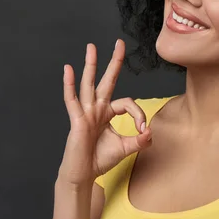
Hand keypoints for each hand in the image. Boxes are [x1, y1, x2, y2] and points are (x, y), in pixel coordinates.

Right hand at [57, 39, 152, 186]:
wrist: (84, 174)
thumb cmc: (101, 160)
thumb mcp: (126, 148)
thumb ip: (139, 140)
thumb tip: (150, 132)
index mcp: (107, 113)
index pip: (127, 103)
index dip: (138, 113)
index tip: (143, 130)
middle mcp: (96, 108)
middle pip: (106, 80)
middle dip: (114, 62)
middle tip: (119, 43)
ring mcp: (86, 112)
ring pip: (89, 84)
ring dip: (90, 65)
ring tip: (91, 47)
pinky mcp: (77, 120)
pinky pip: (72, 99)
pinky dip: (69, 84)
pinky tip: (68, 69)